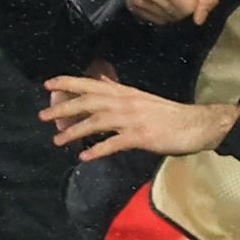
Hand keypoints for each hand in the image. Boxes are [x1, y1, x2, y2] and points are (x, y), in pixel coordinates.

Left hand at [43, 76, 238, 159]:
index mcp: (125, 92)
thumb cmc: (167, 114)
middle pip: (88, 101)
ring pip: (96, 122)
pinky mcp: (141, 136)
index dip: (68, 82)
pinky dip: (97, 150)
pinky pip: (114, 143)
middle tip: (42, 116)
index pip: (91, 83)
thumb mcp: (140, 98)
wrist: (197, 124)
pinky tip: (84, 156)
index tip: (47, 84)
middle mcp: (126, 102)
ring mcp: (133, 119)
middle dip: (63, 108)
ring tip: (57, 140)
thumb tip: (100, 84)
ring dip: (74, 131)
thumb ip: (119, 93)